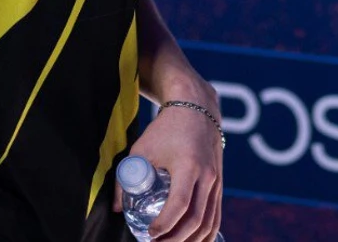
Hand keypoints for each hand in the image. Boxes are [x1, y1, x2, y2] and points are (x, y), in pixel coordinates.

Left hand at [115, 99, 223, 241]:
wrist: (196, 108)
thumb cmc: (165, 129)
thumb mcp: (141, 149)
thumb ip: (127, 179)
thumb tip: (117, 209)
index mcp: (188, 165)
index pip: (179, 204)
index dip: (165, 224)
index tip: (150, 234)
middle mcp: (207, 175)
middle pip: (196, 220)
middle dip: (176, 239)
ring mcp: (217, 181)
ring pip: (209, 223)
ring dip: (191, 241)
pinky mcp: (220, 184)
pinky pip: (216, 216)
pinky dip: (206, 234)